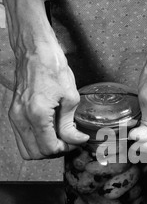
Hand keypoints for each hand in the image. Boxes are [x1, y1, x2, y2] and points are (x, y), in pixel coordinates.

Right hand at [9, 45, 88, 159]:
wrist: (35, 50)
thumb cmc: (53, 68)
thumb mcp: (70, 98)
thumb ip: (70, 124)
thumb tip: (77, 140)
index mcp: (37, 114)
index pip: (49, 148)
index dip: (65, 149)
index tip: (75, 141)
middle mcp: (21, 117)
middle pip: (36, 153)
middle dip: (54, 151)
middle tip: (68, 141)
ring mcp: (14, 116)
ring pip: (26, 149)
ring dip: (43, 148)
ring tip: (58, 137)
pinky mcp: (13, 113)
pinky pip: (22, 137)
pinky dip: (35, 140)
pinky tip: (49, 130)